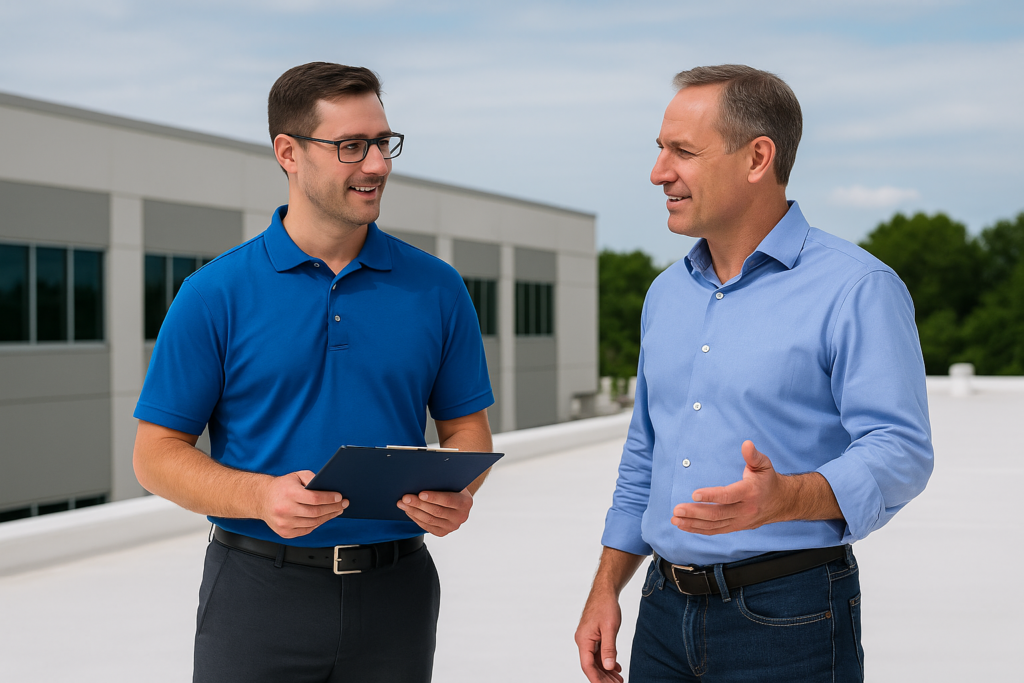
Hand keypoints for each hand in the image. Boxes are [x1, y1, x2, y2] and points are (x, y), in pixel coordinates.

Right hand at [260, 470, 348, 538]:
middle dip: (333, 508)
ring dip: (328, 517)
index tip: (339, 497)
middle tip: (343, 504)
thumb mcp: (296, 476)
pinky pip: (306, 530)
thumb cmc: (282, 487)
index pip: (314, 498)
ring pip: (313, 523)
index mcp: (288, 494)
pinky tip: (324, 517)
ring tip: (337, 510)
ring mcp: (284, 523)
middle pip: (316, 512)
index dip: (329, 498)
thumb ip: (312, 478)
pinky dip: (317, 524)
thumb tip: (328, 487)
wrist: (262, 499)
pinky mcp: (285, 532)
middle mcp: (285, 510)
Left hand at [397, 488, 472, 536]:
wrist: (458, 500)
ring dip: (413, 511)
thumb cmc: (452, 488)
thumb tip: (423, 478)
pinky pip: (427, 526)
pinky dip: (416, 518)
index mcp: (465, 502)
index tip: (420, 493)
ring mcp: (452, 526)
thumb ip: (442, 482)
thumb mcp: (452, 483)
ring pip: (429, 520)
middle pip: (436, 511)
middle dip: (418, 504)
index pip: (448, 500)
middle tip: (406, 497)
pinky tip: (408, 510)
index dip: (433, 497)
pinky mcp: (443, 532)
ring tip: (402, 503)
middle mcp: (461, 516)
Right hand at [575, 588, 623, 682]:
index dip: (597, 679)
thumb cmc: (605, 605)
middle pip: (592, 666)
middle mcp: (583, 641)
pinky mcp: (593, 636)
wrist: (605, 591)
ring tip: (619, 680)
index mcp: (584, 640)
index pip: (588, 666)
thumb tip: (608, 666)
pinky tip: (616, 667)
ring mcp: (588, 639)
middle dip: (604, 678)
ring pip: (596, 661)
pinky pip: (598, 653)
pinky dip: (607, 661)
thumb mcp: (610, 628)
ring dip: (606, 671)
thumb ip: (609, 649)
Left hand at [671, 440, 792, 534]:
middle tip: (677, 509)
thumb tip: (746, 444)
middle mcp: (744, 510)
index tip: (694, 494)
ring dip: (693, 523)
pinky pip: (715, 531)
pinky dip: (698, 530)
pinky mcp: (735, 527)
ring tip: (675, 519)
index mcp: (750, 493)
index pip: (728, 496)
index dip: (711, 496)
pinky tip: (684, 525)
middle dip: (695, 513)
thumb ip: (753, 455)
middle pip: (717, 514)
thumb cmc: (768, 481)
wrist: (781, 503)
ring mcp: (739, 521)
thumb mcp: (764, 465)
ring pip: (714, 525)